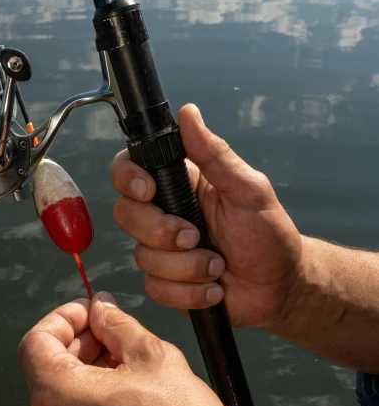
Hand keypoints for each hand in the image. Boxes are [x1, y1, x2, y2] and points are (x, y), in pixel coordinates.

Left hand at [18, 293, 250, 405]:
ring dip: (87, 371)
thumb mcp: (151, 356)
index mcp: (55, 397)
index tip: (91, 311)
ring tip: (128, 362)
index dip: (64, 317)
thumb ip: (116, 325)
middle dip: (78, 343)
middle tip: (114, 331)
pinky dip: (90, 400)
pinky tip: (128, 392)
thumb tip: (101, 308)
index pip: (36, 341)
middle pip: (46, 368)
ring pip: (60, 397)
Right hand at [111, 104, 302, 327]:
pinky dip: (189, 293)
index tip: (148, 191)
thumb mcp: (249, 190)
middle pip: (125, 214)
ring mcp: (161, 250)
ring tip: (218, 267)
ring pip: (143, 257)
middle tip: (197, 237)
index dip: (128, 179)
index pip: (130, 169)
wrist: (280, 288)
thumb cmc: (269, 233)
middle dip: (161, 231)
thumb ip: (215, 155)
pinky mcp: (165, 283)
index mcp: (179, 183)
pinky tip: (214, 290)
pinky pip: (155, 289)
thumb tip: (188, 112)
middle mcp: (164, 212)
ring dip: (186, 267)